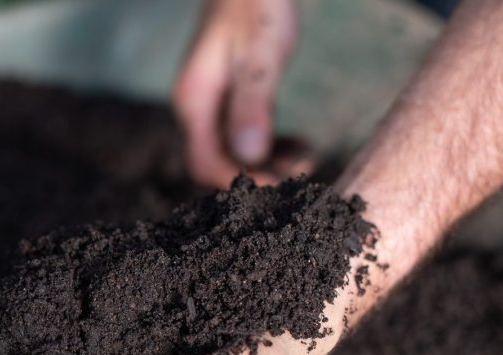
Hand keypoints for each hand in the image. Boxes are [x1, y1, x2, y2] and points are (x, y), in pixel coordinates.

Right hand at [173, 0, 303, 187]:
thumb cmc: (257, 4)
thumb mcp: (263, 53)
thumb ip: (254, 104)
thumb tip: (249, 155)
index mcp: (195, 99)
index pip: (205, 164)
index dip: (241, 183)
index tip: (280, 188)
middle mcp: (198, 109)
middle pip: (221, 165)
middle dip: (261, 176)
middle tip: (303, 172)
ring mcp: (214, 106)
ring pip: (237, 155)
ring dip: (272, 164)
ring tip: (307, 157)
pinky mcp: (232, 102)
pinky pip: (248, 139)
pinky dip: (274, 147)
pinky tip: (301, 144)